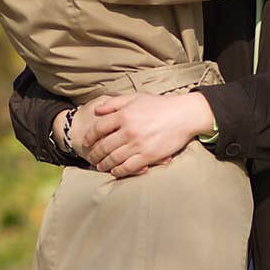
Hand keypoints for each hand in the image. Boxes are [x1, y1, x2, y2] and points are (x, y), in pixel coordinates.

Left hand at [79, 91, 215, 177]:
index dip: (89, 137)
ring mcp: (138, 144)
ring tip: (101, 166)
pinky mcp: (148, 156)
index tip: (86, 143)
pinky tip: (115, 171)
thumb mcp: (136, 98)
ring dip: (104, 164)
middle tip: (92, 158)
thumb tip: (97, 111)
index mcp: (124, 114)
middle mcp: (128, 130)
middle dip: (95, 154)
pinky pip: (128, 167)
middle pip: (103, 146)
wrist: (184, 115)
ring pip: (114, 158)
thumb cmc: (160, 105)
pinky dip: (118, 171)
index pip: (98, 129)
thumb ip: (114, 103)